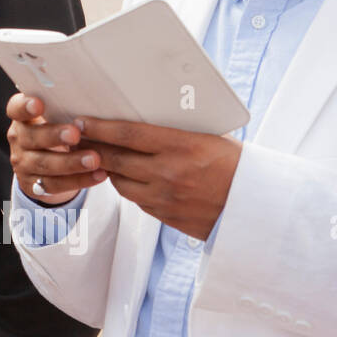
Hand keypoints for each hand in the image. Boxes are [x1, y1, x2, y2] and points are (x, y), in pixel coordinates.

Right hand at [6, 93, 105, 204]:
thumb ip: (66, 108)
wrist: (49, 165)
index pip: (16, 108)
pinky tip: (98, 175)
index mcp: (23, 117)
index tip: (38, 104)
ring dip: (70, 162)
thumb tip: (93, 100)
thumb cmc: (60, 131)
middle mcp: (18, 139)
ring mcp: (23, 163)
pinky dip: (79, 180)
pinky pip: (55, 185)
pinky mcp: (33, 185)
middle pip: (31, 137)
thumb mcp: (57, 117)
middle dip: (53, 136)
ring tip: (94, 159)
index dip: (24, 106)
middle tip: (75, 134)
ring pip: (44, 164)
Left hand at [76, 117, 240, 240]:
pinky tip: (126, 177)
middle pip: (115, 159)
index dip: (99, 128)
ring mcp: (165, 197)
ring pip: (119, 182)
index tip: (81, 122)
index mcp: (182, 146)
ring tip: (101, 156)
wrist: (260, 209)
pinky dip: (127, 186)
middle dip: (92, 147)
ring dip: (107, 169)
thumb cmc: (237, 165)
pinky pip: (135, 199)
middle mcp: (169, 172)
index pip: (127, 134)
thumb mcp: (210, 139)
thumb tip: (145, 120)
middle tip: (76, 138)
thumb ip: (176, 132)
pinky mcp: (166, 216)